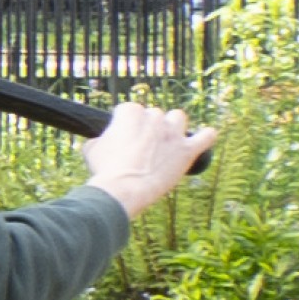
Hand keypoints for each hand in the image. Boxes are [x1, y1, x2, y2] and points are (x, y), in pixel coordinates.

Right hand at [84, 104, 214, 219]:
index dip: (124, 125)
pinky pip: (206, 136)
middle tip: (140, 147)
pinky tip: (204, 138)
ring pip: (178, 117)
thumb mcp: (91, 148)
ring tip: (166, 141)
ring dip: (173, 125)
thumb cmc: (104, 169)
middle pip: (154, 115)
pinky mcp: (187, 150)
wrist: (123, 189)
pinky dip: (206, 136)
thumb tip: (106, 141)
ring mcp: (173, 133)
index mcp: (130, 112)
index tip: (121, 138)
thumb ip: (102, 138)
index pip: (129, 110)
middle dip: (148, 127)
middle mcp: (154, 117)